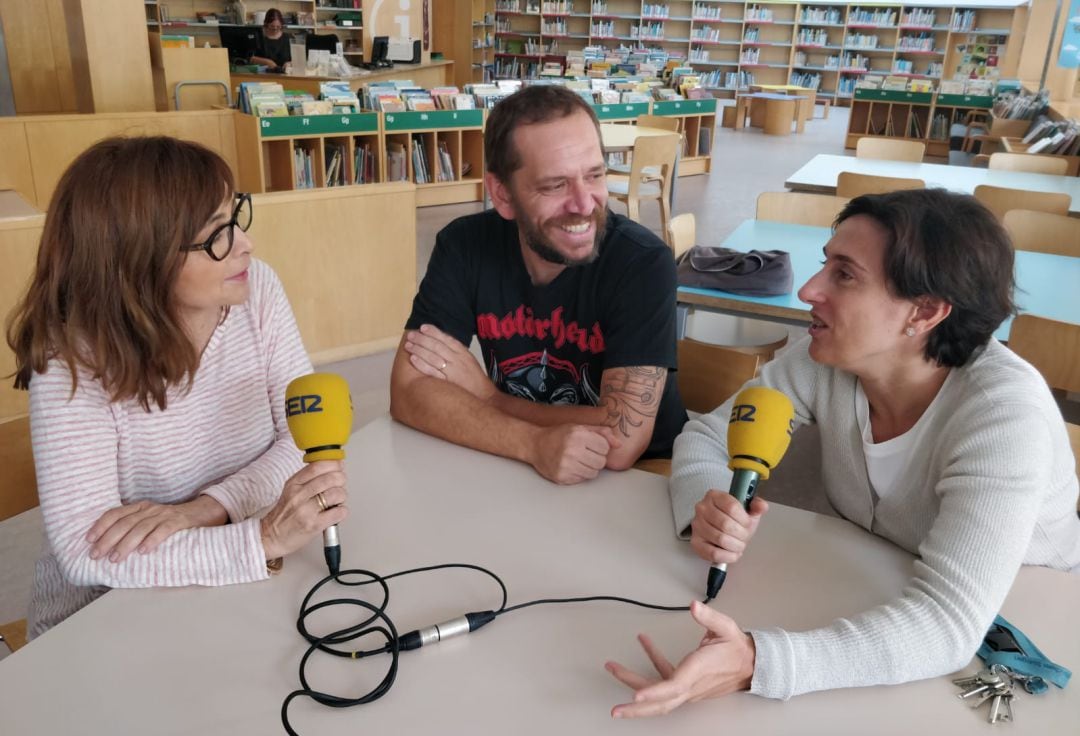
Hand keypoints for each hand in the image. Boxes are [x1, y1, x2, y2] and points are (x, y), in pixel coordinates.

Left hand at [86, 495, 227, 562]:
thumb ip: (135, 528)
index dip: (101, 526)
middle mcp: (150, 509)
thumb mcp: (152, 520)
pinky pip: (163, 530)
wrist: (206, 512)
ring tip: (115, 559)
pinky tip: (143, 551)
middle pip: (125, 523)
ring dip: (125, 544)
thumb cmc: (175, 521)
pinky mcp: (179, 522)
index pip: (115, 514)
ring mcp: (165, 515)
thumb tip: (110, 548)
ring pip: (140, 528)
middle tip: (96, 555)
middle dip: (108, 539)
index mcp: (141, 507)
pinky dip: (152, 540)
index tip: (89, 540)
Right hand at [260, 460, 348, 559]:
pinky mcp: (314, 525)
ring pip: (337, 494)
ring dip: (342, 497)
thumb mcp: (292, 490)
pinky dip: (342, 511)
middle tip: (339, 485)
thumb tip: (336, 464)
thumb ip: (312, 478)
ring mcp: (306, 510)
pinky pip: (338, 512)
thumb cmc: (285, 515)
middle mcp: (298, 495)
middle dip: (341, 480)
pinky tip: (335, 512)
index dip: (333, 464)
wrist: (271, 538)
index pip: (317, 466)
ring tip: (336, 501)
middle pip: (330, 478)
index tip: (338, 467)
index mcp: (293, 484)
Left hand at [404, 324, 495, 400]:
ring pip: (433, 356)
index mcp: (463, 353)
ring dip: (419, 349)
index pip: (447, 338)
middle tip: (411, 336)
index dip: (434, 332)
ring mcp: (452, 371)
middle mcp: (457, 360)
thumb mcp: (469, 360)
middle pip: (437, 346)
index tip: (422, 327)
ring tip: (408, 345)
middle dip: (422, 339)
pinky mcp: (447, 383)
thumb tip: (441, 341)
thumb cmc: (475, 379)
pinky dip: (422, 364)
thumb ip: (457, 351)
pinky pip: (432, 371)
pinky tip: (413, 359)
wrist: (484, 397)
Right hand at [528, 424, 620, 484]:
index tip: (591, 445)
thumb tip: (619, 444)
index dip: (600, 447)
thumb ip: (602, 432)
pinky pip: (582, 479)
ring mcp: (566, 465)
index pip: (605, 447)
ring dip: (589, 468)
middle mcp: (572, 450)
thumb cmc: (559, 435)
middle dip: (596, 459)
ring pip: (593, 473)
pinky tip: (571, 466)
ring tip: (578, 460)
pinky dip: (579, 474)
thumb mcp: (579, 427)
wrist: (535, 444)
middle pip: (601, 462)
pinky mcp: (562, 477)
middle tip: (585, 454)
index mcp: (578, 435)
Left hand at [605, 601, 755, 717]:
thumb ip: (709, 617)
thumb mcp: (726, 628)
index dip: (653, 692)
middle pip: (661, 703)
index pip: (673, 686)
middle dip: (636, 708)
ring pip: (659, 696)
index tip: (635, 695)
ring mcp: (688, 688)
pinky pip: (665, 679)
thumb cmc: (737, 648)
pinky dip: (651, 663)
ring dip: (635, 686)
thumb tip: (694, 606)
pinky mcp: (687, 685)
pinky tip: (645, 643)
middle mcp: (691, 684)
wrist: (751, 665)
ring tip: (615, 669)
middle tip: (616, 709)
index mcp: (698, 670)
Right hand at [689, 490, 767, 564]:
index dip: (744, 519)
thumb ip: (756, 506)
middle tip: (744, 537)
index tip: (747, 524)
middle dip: (741, 534)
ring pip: (720, 539)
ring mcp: (697, 525)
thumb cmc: (733, 519)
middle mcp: (702, 508)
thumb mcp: (747, 510)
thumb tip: (761, 506)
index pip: (732, 507)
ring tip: (739, 544)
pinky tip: (732, 553)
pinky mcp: (695, 542)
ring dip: (735, 546)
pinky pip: (713, 553)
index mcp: (715, 496)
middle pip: (725, 524)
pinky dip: (727, 556)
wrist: (718, 528)